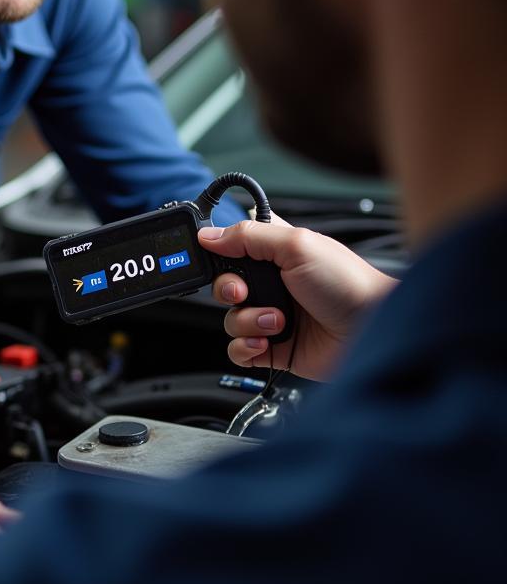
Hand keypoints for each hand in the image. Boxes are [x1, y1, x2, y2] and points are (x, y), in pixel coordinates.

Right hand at [202, 216, 397, 380]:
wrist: (373, 331)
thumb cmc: (349, 284)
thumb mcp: (297, 246)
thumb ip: (249, 236)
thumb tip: (209, 235)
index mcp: (274, 252)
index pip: (231, 247)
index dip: (218, 253)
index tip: (216, 258)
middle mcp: (271, 283)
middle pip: (224, 284)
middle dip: (227, 290)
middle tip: (245, 292)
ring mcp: (271, 316)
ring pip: (229, 318)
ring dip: (246, 321)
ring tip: (276, 321)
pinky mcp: (273, 347)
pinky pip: (238, 349)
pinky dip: (245, 346)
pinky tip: (266, 341)